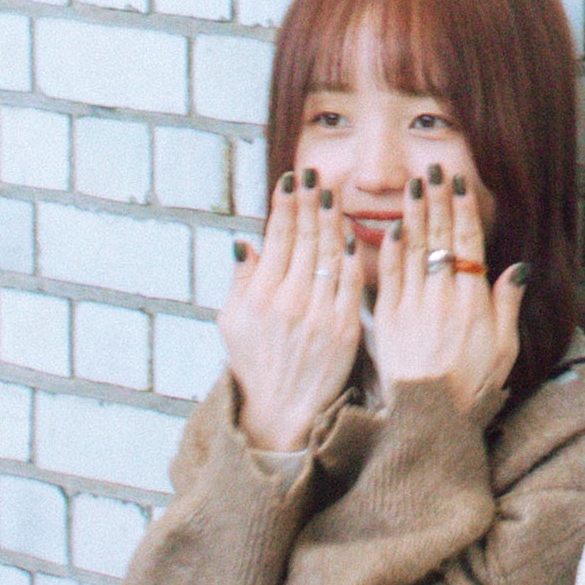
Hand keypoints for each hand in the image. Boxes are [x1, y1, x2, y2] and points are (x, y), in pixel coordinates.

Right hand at [221, 173, 367, 454]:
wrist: (284, 411)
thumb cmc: (254, 364)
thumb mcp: (232, 323)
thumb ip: (240, 281)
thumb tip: (245, 242)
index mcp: (260, 296)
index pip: (276, 238)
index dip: (284, 205)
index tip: (289, 179)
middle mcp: (290, 301)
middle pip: (304, 238)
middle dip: (308, 202)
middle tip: (313, 174)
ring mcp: (320, 314)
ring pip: (330, 254)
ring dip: (332, 219)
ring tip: (331, 194)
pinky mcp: (346, 328)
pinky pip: (352, 282)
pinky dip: (353, 255)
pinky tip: (353, 233)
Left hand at [363, 157, 520, 421]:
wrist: (430, 417)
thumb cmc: (469, 389)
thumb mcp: (503, 349)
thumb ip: (507, 305)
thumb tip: (516, 270)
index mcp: (472, 301)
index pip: (467, 243)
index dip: (462, 210)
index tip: (457, 184)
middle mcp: (442, 296)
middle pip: (439, 237)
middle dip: (436, 200)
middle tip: (432, 169)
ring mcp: (413, 305)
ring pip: (412, 249)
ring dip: (413, 213)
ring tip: (413, 185)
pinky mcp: (387, 318)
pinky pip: (388, 273)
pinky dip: (390, 248)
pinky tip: (391, 227)